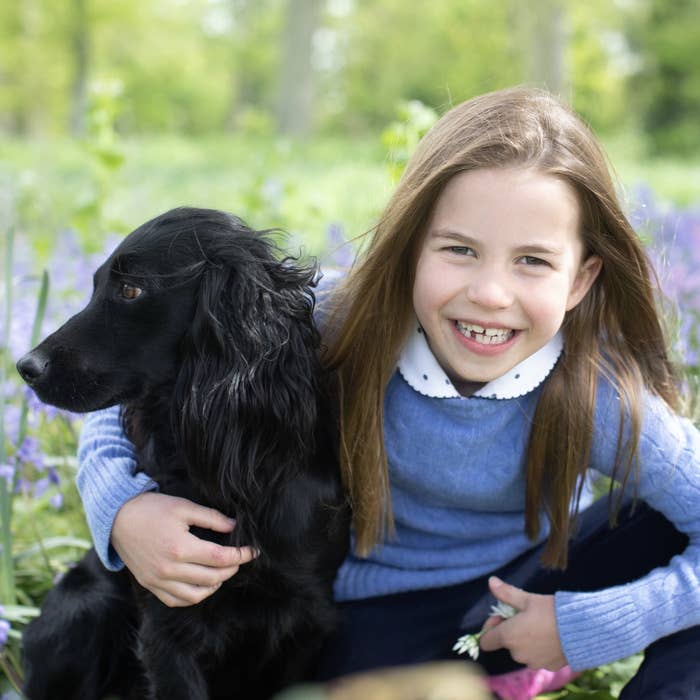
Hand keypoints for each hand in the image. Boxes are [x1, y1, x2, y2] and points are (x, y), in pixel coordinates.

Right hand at [112, 492, 257, 606]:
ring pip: (196, 594)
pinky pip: (176, 601)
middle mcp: (169, 569)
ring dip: (215, 585)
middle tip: (239, 558)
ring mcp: (158, 580)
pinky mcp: (150, 585)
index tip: (253, 551)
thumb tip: (234, 526)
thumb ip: (211, 518)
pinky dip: (194, 596)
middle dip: (232, 568)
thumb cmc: (152, 509)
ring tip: (223, 571)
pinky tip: (203, 583)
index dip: (241, 555)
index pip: (220, 558)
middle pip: (212, 577)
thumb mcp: (184, 507)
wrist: (117, 519)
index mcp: (180, 548)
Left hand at [478, 576, 566, 670]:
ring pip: (522, 651)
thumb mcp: (527, 599)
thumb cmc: (551, 612)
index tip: (503, 616)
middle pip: (506, 643)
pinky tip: (551, 636)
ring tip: (541, 625)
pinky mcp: (549, 667)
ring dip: (526, 640)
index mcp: (508, 637)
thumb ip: (506, 593)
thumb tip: (491, 581)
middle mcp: (517, 654)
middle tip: (526, 616)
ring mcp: (533, 663)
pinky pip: (538, 657)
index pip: (485, 641)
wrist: (582, 631)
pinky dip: (540, 648)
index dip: (491, 627)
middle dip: (512, 630)